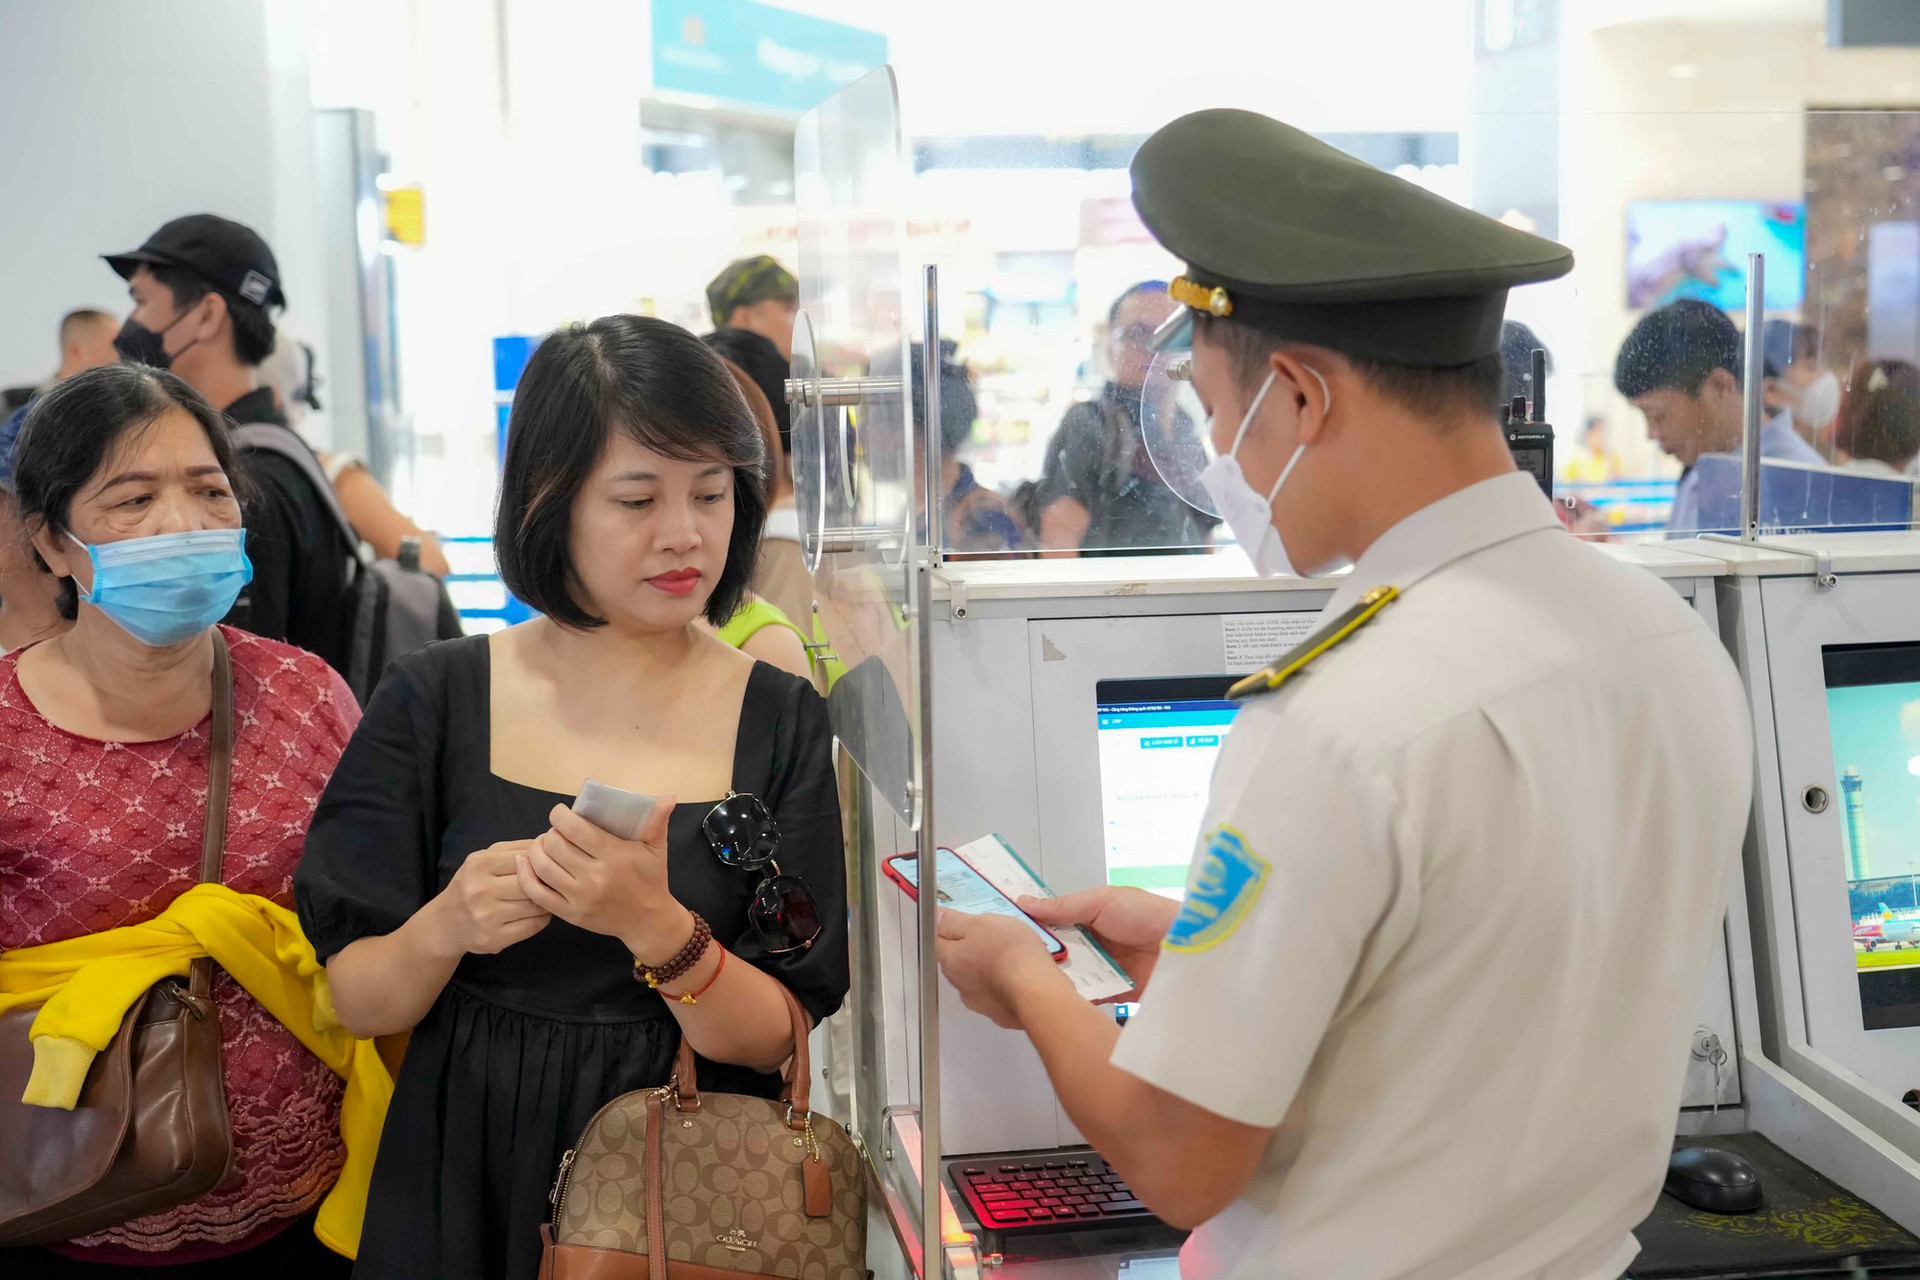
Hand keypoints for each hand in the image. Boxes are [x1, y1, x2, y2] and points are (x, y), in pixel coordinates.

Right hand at [428, 841, 550, 955]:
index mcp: (479, 865)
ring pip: (536, 906)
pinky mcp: (494, 939)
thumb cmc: (471, 885)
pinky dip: (542, 919)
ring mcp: (486, 917)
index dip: (541, 863)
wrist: (446, 923)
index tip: (546, 867)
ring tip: (544, 898)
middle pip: (532, 884)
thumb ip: (514, 849)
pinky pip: (533, 926)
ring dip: (546, 902)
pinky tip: (537, 914)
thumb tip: (548, 844)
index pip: (527, 858)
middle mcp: (480, 890)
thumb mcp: (484, 859)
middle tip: (550, 885)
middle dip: (545, 884)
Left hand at [515, 799, 691, 960]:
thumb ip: (658, 821)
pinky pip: (538, 893)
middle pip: (554, 845)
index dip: (560, 815)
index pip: (574, 828)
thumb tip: (669, 797)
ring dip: (536, 850)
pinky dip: (526, 876)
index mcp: (614, 856)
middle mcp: (595, 877)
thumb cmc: (651, 879)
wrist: (648, 920)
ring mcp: (580, 897)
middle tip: (555, 831)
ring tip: (543, 844)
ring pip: (542, 867)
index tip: (561, 813)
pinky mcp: (570, 914)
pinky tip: (525, 863)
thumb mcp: (657, 848)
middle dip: (549, 832)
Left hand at [934, 909, 1067, 1029]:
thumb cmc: (1010, 953)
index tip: (962, 920)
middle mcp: (959, 985)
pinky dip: (1003, 984)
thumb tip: (937, 917)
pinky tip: (1019, 976)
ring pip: (977, 979)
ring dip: (987, 968)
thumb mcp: (980, 924)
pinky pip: (997, 994)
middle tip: (992, 934)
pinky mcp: (1000, 1014)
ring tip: (1010, 955)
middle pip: (957, 961)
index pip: (937, 941)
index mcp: (950, 960)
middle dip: (970, 948)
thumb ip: (955, 922)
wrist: (1037, 992)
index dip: (948, 927)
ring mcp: (979, 1003)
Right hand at [1019, 887, 1177, 1000]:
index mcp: (1092, 920)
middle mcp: (1096, 945)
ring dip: (1057, 978)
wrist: (1187, 946)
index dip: (1034, 930)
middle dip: (1042, 958)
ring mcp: (1105, 970)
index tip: (1007, 935)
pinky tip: (1057, 1000)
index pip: (1056, 926)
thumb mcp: (1102, 901)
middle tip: (1012, 966)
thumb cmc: (1146, 915)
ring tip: (1029, 985)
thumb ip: (1064, 906)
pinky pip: (1090, 997)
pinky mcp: (1116, 993)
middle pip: (1061, 954)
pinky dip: (1077, 998)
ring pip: (1072, 977)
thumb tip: (1025, 902)